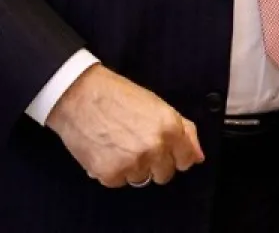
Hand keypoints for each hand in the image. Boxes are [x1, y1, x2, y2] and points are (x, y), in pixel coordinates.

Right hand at [45, 64, 203, 187]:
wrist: (80, 95)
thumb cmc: (116, 96)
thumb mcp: (158, 105)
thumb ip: (184, 131)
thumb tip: (198, 155)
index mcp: (169, 128)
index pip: (187, 160)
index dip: (176, 156)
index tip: (167, 152)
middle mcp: (154, 147)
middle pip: (164, 175)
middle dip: (154, 164)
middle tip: (137, 144)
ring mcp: (132, 162)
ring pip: (140, 179)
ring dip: (131, 167)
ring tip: (119, 143)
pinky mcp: (110, 174)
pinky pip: (118, 182)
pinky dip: (111, 171)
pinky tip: (106, 150)